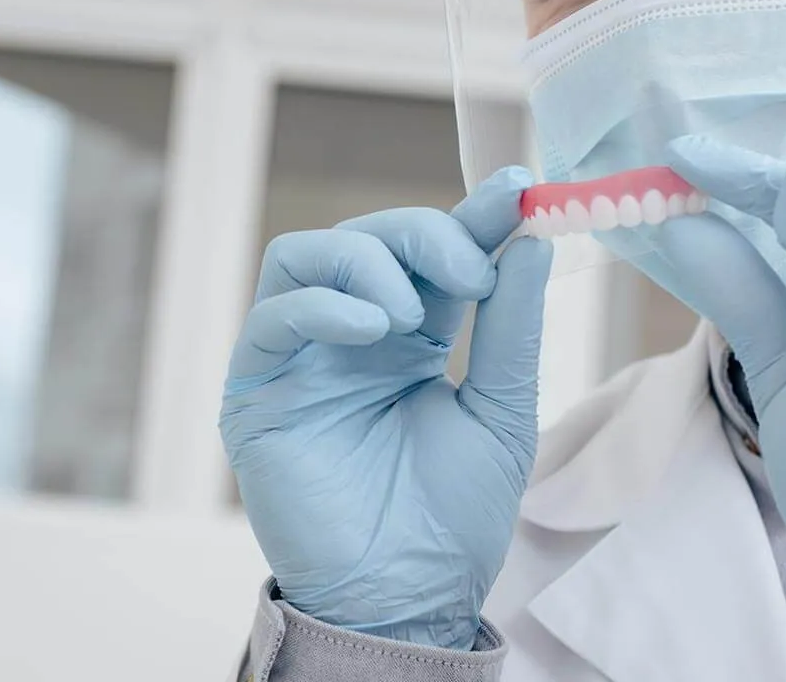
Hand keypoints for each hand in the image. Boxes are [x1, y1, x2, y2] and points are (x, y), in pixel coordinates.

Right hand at [220, 168, 552, 649]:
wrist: (407, 599)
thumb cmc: (452, 518)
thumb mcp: (500, 411)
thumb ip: (508, 330)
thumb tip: (528, 241)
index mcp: (410, 335)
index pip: (432, 251)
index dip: (471, 213)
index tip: (519, 188)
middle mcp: (350, 334)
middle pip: (368, 236)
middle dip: (425, 233)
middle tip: (472, 268)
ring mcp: (300, 358)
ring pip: (305, 254)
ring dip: (366, 259)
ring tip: (414, 314)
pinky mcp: (257, 389)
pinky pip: (273, 316)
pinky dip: (323, 304)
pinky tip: (374, 330)